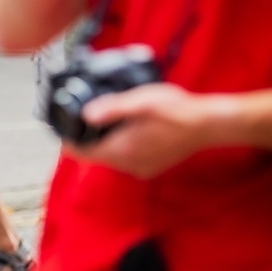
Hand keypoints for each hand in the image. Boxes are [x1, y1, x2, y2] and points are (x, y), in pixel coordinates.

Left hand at [65, 82, 228, 178]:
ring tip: (105, 121)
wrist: (208, 125)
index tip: (63, 126)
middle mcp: (128, 165)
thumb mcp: (141, 101)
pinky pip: (125, 159)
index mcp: (122, 150)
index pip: (81, 153)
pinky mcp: (151, 167)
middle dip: (86, 138)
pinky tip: (127, 130)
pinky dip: (120, 147)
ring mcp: (140, 168)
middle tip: (83, 118)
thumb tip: (85, 114)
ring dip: (104, 142)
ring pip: (109, 157)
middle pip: (94, 155)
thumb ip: (112, 108)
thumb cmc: (177, 110)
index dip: (68, 140)